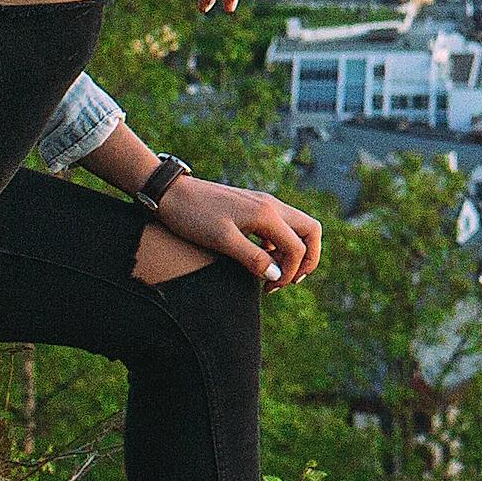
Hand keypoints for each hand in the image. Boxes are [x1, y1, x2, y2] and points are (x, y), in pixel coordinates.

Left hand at [157, 173, 322, 285]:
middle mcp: (271, 205)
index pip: (298, 246)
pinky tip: (261, 259)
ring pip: (296, 228)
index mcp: (267, 214)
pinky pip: (279, 226)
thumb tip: (277, 275)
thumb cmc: (193, 216)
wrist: (171, 193)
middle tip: (289, 280)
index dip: (290, 272)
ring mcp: (263, 204)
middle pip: (310, 230)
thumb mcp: (222, 240)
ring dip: (293, 252)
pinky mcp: (252, 207)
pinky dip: (279, 245)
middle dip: (307, 259)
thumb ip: (253, 258)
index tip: (271, 287)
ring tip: (273, 275)